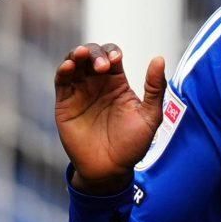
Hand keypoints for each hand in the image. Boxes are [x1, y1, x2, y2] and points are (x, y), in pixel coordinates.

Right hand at [56, 42, 164, 193]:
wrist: (110, 170)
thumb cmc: (132, 145)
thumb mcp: (150, 116)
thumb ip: (155, 88)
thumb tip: (159, 59)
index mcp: (117, 83)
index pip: (112, 55)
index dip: (112, 52)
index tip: (116, 59)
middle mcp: (97, 84)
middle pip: (92, 54)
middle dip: (95, 53)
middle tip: (102, 66)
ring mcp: (80, 92)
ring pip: (74, 62)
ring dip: (77, 54)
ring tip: (82, 56)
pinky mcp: (65, 103)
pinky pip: (61, 80)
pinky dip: (63, 69)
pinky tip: (70, 66)